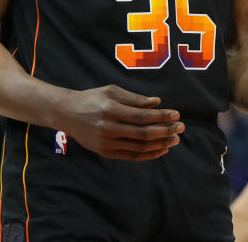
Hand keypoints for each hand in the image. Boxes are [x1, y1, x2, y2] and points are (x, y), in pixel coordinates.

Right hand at [62, 85, 184, 160]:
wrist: (67, 114)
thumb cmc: (92, 98)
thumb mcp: (112, 91)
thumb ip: (135, 98)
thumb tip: (157, 102)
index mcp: (111, 110)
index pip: (142, 116)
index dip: (161, 116)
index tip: (176, 114)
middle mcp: (108, 128)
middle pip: (143, 133)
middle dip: (165, 131)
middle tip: (181, 127)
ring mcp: (106, 143)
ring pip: (139, 147)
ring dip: (160, 144)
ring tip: (175, 139)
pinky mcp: (105, 152)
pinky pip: (132, 156)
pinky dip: (149, 154)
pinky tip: (162, 149)